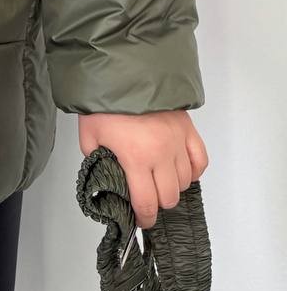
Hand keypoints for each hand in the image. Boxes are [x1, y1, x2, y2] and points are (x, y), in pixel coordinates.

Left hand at [78, 110, 208, 229]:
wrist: (122, 70)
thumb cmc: (104, 103)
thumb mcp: (89, 136)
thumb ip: (98, 162)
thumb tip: (106, 177)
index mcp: (135, 158)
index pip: (146, 203)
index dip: (144, 218)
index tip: (141, 220)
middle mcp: (161, 153)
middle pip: (169, 197)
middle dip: (157, 203)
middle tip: (147, 197)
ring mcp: (177, 142)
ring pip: (184, 182)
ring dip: (172, 187)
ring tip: (158, 180)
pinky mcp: (188, 130)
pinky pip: (200, 161)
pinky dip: (192, 171)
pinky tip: (180, 170)